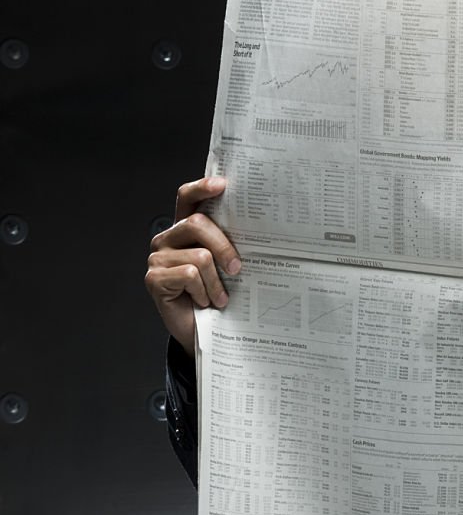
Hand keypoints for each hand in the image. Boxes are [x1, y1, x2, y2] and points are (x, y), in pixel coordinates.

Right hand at [145, 176, 240, 356]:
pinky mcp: (153, 278)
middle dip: (224, 246)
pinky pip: (189, 275)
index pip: (187, 197)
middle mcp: (168, 238)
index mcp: (185, 227)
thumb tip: (257, 226)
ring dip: (217, 281)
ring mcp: (158, 257)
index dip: (202, 187)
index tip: (223, 185)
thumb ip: (230, 241)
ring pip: (199, 255)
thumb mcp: (226, 263)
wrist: (203, 329)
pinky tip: (203, 301)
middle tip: (238, 268)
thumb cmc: (218, 293)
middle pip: (199, 224)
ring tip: (220, 297)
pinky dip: (204, 291)